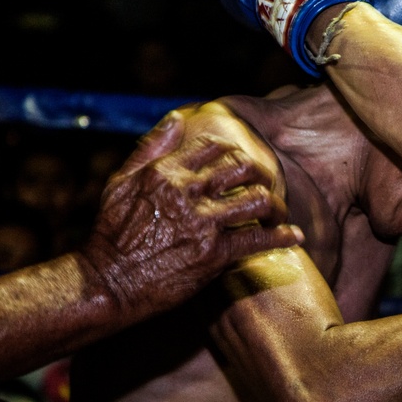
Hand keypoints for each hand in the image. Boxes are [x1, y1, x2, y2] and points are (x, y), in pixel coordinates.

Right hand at [79, 111, 300, 322]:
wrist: (107, 283)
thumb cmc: (111, 234)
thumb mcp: (120, 182)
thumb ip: (151, 148)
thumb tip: (177, 118)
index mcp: (166, 172)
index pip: (214, 146)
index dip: (235, 152)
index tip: (242, 165)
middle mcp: (186, 192)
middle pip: (243, 167)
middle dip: (264, 174)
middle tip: (269, 185)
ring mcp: (202, 222)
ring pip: (258, 200)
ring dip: (276, 206)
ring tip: (279, 213)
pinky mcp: (212, 253)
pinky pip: (258, 239)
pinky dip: (282, 237)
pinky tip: (294, 236)